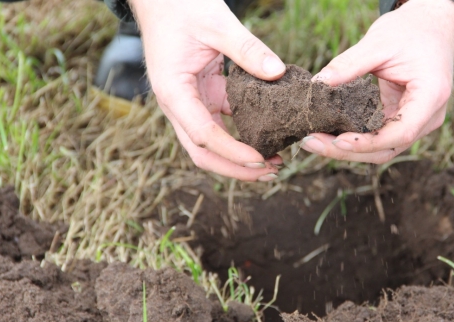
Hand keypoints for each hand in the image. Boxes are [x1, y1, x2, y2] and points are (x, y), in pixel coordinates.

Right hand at [129, 0, 285, 180]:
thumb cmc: (181, 7)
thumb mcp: (217, 23)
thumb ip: (247, 49)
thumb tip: (279, 73)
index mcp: (174, 91)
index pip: (203, 135)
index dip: (232, 152)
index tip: (260, 159)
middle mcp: (179, 104)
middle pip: (203, 152)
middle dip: (236, 168)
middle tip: (272, 172)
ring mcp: (190, 103)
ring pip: (212, 143)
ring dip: (240, 156)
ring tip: (275, 161)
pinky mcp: (203, 96)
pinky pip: (223, 123)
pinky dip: (244, 133)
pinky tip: (269, 133)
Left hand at [301, 0, 453, 162]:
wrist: (431, 26)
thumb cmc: (411, 30)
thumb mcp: (379, 42)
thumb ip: (349, 64)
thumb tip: (318, 83)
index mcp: (430, 96)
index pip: (401, 132)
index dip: (368, 142)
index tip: (337, 140)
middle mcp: (428, 117)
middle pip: (387, 148)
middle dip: (348, 151)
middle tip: (311, 142)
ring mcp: (417, 122)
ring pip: (381, 149)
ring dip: (347, 150)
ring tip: (313, 141)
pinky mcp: (402, 120)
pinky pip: (378, 137)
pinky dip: (354, 139)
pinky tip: (327, 134)